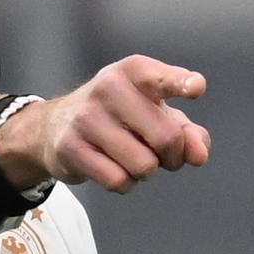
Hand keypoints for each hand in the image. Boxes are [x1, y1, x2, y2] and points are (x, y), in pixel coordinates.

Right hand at [0, 55, 210, 193]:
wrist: (55, 126)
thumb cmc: (121, 117)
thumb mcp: (156, 114)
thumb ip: (187, 132)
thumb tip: (199, 155)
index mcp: (134, 71)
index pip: (161, 77)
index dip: (181, 84)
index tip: (196, 88)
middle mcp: (109, 87)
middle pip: (167, 138)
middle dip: (173, 156)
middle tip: (161, 153)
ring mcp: (86, 117)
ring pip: (144, 165)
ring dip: (147, 171)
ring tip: (132, 157)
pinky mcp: (71, 147)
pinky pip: (118, 181)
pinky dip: (125, 183)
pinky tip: (113, 167)